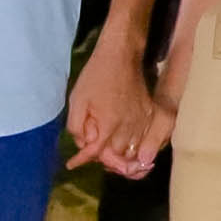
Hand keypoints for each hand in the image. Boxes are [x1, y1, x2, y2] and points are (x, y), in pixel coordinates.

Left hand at [64, 46, 165, 176]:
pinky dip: (132, 148)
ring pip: (131, 152)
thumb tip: (83, 144)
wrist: (121, 56)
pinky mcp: (149, 115)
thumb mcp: (77, 100)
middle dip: (101, 159)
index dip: (82, 159)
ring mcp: (142, 122)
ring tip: (104, 155)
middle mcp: (129, 127)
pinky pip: (142, 140)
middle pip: (115, 156)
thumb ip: (77, 126)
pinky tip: (122, 146)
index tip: (72, 163)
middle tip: (89, 155)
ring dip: (117, 157)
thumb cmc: (95, 76)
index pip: (96, 152)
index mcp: (109, 124)